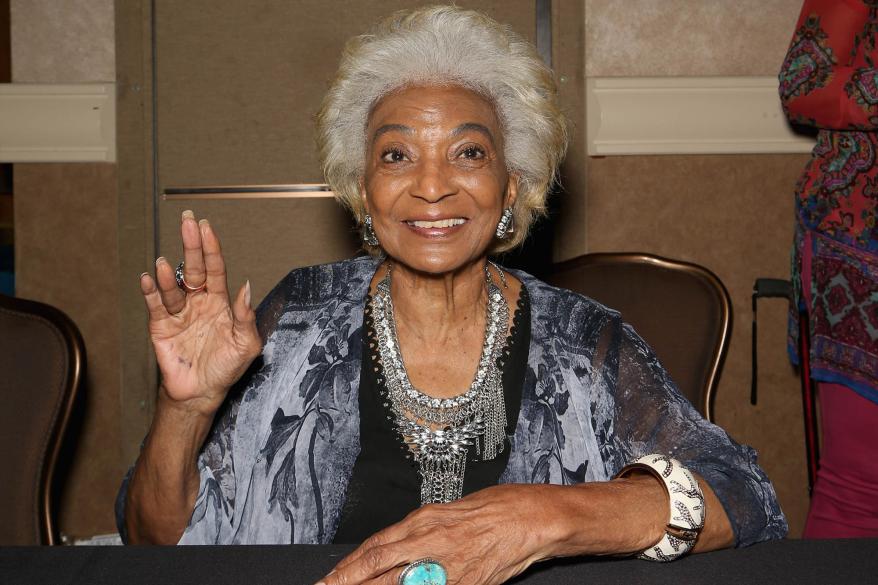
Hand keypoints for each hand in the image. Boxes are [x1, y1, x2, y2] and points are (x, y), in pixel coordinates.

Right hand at [140, 210, 261, 415]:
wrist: (202, 392)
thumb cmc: (226, 368)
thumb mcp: (246, 344)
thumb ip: (246, 317)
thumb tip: (246, 287)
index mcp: (220, 302)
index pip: (215, 269)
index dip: (211, 248)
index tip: (206, 227)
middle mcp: (198, 302)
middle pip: (193, 268)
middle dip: (191, 244)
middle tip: (187, 221)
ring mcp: (179, 313)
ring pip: (173, 287)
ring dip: (169, 274)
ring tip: (165, 263)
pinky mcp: (161, 327)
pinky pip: (155, 305)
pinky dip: (151, 291)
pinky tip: (149, 279)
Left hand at [319, 485, 564, 584]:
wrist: (531, 518)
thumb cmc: (493, 510)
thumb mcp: (446, 513)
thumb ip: (418, 533)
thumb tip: (392, 551)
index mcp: (423, 521)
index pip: (374, 548)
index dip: (348, 568)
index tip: (328, 580)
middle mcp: (429, 542)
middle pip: (377, 568)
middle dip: (348, 582)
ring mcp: (446, 568)